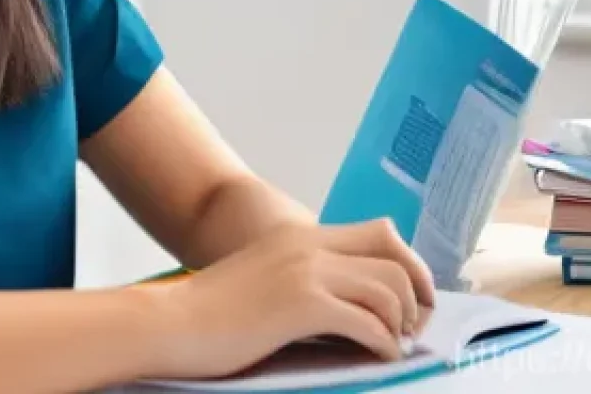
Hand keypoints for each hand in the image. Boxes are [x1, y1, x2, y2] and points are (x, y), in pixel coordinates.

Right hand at [145, 217, 435, 381]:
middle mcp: (308, 246)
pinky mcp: (302, 305)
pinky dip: (385, 346)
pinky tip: (380, 357)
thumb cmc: (213, 312)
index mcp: (301, 237)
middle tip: (411, 330)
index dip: (410, 265)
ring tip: (394, 345)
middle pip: (394, 258)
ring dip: (402, 323)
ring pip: (388, 288)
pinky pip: (369, 323)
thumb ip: (302, 276)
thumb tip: (348, 302)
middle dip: (416, 296)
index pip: (381, 233)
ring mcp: (306, 272)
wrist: (174, 321)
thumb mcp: (264, 277)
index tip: (414, 299)